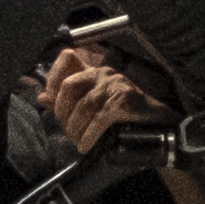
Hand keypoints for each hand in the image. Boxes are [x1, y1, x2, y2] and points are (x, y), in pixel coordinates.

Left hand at [38, 45, 169, 153]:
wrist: (162, 126)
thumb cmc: (128, 117)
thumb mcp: (96, 107)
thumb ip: (68, 101)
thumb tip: (42, 98)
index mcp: (96, 72)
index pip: (67, 57)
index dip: (52, 77)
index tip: (49, 100)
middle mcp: (104, 74)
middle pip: (68, 85)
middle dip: (62, 112)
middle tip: (67, 130)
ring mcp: (115, 85)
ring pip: (83, 106)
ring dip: (75, 129)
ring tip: (77, 141)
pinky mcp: (124, 100)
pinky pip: (98, 119)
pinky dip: (88, 136)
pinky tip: (86, 146)